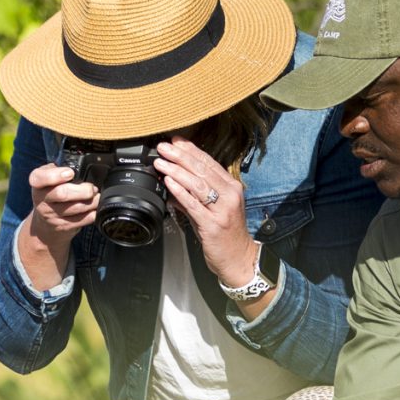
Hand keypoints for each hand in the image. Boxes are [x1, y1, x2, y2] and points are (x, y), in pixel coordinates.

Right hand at [25, 162, 98, 250]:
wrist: (45, 224)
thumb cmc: (51, 193)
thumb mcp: (49, 178)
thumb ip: (59, 169)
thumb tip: (81, 163)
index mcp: (38, 184)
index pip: (40, 178)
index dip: (56, 175)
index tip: (70, 173)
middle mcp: (41, 199)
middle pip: (62, 193)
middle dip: (82, 190)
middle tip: (92, 188)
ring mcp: (51, 215)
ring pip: (75, 208)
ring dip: (91, 201)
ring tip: (97, 196)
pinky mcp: (62, 227)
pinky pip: (81, 220)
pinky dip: (92, 213)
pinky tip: (94, 208)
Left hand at [154, 138, 257, 287]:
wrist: (239, 258)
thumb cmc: (226, 233)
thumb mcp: (215, 208)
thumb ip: (195, 195)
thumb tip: (172, 183)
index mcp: (232, 187)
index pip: (209, 162)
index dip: (191, 150)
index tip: (175, 141)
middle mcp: (230, 195)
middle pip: (202, 169)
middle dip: (180, 156)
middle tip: (163, 147)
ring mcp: (222, 209)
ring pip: (197, 184)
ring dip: (176, 171)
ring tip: (161, 163)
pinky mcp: (213, 224)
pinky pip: (193, 204)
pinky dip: (179, 191)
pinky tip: (169, 182)